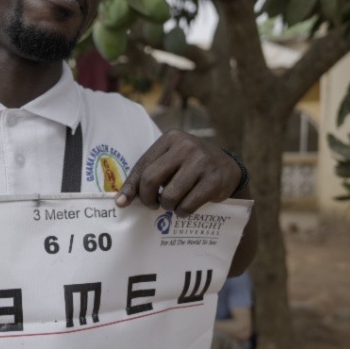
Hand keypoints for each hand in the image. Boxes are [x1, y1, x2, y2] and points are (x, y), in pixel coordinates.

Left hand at [115, 130, 241, 216]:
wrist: (228, 168)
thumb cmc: (190, 166)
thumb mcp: (170, 161)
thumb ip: (148, 174)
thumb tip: (121, 200)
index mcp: (170, 138)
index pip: (142, 165)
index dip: (131, 187)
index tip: (123, 203)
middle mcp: (186, 145)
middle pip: (151, 179)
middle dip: (147, 198)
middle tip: (153, 204)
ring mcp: (202, 162)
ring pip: (169, 195)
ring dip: (167, 206)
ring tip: (173, 204)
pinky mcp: (214, 180)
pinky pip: (187, 205)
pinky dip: (182, 212)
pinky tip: (185, 207)